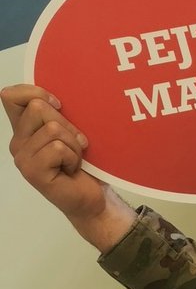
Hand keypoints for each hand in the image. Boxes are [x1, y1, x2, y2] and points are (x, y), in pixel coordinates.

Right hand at [2, 84, 134, 250]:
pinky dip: (74, 156)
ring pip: (52, 128)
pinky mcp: (32, 171)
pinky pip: (58, 148)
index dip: (34, 92)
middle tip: (75, 144)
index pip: (11, 96)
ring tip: (74, 158)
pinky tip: (72, 168)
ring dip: (74, 143)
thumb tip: (57, 96)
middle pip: (38, 108)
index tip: (59, 104)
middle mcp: (18, 141)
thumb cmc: (86, 162)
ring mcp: (22, 157)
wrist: (92, 196)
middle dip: (68, 123)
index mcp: (26, 128)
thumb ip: (60, 113)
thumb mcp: (74, 130)